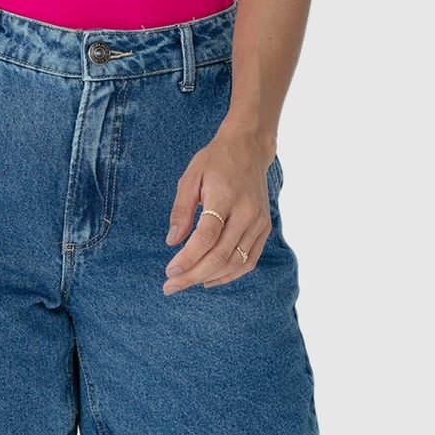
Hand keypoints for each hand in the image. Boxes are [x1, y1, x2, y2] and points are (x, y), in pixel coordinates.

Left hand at [162, 125, 273, 294]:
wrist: (249, 148)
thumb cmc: (215, 160)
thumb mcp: (191, 176)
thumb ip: (181, 209)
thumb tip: (172, 241)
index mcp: (225, 196)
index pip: (207, 236)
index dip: (188, 258)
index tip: (169, 271)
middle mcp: (246, 212)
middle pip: (220, 254)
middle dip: (193, 274)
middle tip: (171, 286)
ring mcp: (259, 222)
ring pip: (235, 262)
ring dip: (210, 278)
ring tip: (187, 282)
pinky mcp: (265, 228)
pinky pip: (249, 260)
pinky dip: (230, 274)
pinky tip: (210, 278)